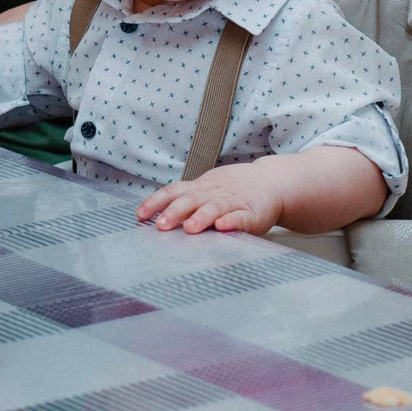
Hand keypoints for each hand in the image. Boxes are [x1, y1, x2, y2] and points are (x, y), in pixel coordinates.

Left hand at [137, 161, 286, 233]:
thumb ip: (184, 199)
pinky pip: (241, 217)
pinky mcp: (252, 214)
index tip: (140, 215)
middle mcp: (213, 193)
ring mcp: (233, 203)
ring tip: (190, 228)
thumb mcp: (206, 188)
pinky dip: (232, 222)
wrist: (271, 182)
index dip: (156, 202)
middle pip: (191, 200)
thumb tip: (154, 215)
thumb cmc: (234, 189)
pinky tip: (223, 227)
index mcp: (200, 188)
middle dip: (174, 212)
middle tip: (160, 225)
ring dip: (202, 217)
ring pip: (215, 208)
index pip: (173, 192)